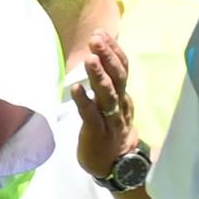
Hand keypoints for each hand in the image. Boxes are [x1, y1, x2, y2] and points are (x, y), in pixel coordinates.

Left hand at [72, 32, 136, 177]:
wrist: (117, 165)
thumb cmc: (110, 131)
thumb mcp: (112, 105)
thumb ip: (107, 85)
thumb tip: (99, 58)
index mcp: (122, 95)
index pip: (122, 68)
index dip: (113, 50)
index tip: (101, 32)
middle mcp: (120, 104)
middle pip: (118, 77)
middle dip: (107, 56)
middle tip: (95, 38)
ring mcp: (111, 120)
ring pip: (108, 95)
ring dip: (98, 76)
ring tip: (89, 58)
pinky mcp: (98, 134)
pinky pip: (92, 117)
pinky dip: (85, 102)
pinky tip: (76, 90)